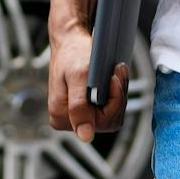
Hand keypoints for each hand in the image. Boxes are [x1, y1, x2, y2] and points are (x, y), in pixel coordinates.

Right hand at [47, 21, 128, 141]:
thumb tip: (85, 136)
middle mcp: (69, 121)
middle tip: (117, 71)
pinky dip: (116, 93)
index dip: (113, 101)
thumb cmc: (72, 54)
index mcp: (61, 116)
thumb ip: (79, 107)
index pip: (100, 122)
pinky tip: (112, 77)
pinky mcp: (88, 109)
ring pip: (112, 115)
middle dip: (117, 96)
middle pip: (108, 120)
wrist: (70, 42)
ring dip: (118, 93)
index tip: (114, 79)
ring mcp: (79, 116)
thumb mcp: (78, 77)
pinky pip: (110, 108)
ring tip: (114, 72)